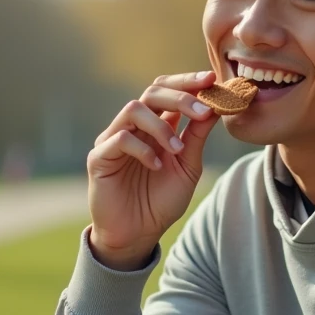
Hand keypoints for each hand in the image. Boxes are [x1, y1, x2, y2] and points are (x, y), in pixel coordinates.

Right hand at [87, 71, 220, 269]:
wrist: (138, 234)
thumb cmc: (161, 201)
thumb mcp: (187, 167)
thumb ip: (196, 137)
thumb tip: (215, 107)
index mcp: (155, 126)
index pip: (167, 90)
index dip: (188, 82)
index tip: (211, 80)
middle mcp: (134, 127)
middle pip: (152, 92)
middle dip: (180, 96)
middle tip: (202, 111)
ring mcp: (114, 140)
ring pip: (134, 109)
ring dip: (161, 126)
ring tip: (177, 151)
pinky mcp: (99, 158)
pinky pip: (120, 139)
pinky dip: (142, 149)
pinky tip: (156, 166)